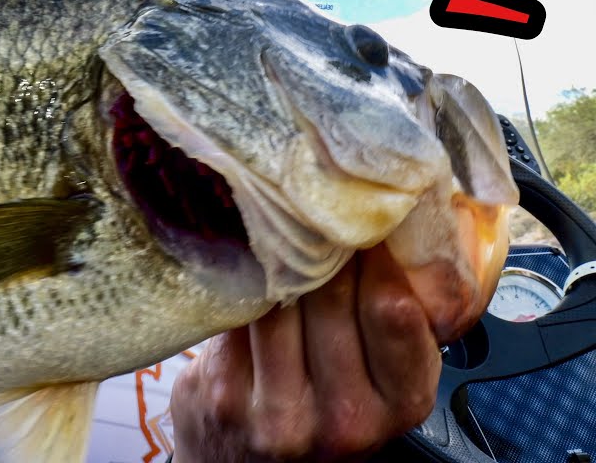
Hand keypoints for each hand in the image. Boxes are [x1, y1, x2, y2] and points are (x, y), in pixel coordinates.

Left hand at [170, 245, 440, 461]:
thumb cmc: (322, 410)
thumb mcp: (380, 380)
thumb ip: (394, 324)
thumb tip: (393, 224)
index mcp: (400, 403)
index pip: (393, 310)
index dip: (376, 255)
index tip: (365, 218)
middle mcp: (345, 417)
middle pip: (331, 297)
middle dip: (324, 246)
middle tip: (316, 208)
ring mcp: (279, 412)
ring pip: (279, 303)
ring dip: (278, 260)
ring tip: (280, 230)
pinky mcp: (225, 397)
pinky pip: (236, 316)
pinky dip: (240, 285)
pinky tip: (244, 267)